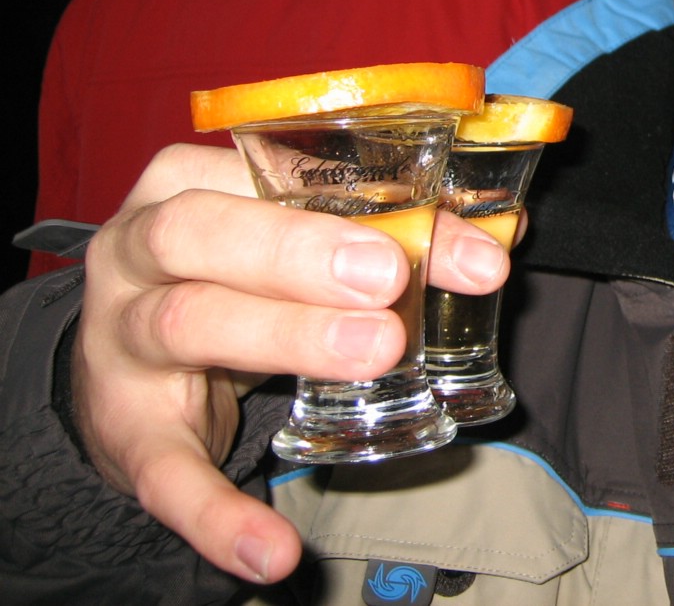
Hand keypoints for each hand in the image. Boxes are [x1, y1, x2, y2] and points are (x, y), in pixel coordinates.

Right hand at [70, 143, 509, 584]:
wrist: (129, 367)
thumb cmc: (233, 280)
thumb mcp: (294, 247)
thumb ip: (388, 236)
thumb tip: (501, 242)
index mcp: (188, 184)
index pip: (271, 173)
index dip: (360, 196)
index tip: (451, 232)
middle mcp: (140, 249)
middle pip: (205, 233)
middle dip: (301, 252)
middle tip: (389, 279)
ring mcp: (123, 341)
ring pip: (190, 323)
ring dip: (286, 338)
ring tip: (377, 351)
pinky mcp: (126, 433)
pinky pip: (165, 474)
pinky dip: (217, 515)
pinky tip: (274, 550)